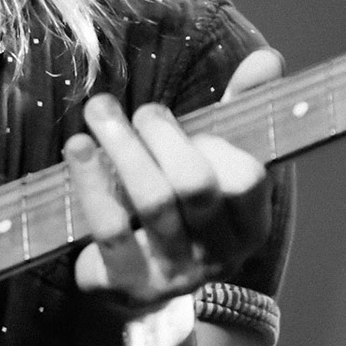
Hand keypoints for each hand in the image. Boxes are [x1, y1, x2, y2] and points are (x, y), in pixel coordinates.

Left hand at [65, 49, 281, 311]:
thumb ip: (240, 112)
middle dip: (163, 135)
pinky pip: (110, 227)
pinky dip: (91, 181)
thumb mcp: (213, 163)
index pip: (248, 180)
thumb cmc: (179, 211)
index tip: (196, 126)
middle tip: (140, 111)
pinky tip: (77, 148)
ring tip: (99, 109)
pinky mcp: (126, 283)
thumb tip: (268, 58)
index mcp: (249, 226)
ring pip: (151, 200)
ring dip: (121, 145)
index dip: (217, 145)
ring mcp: (172, 274)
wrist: (135, 288)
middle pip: (195, 185)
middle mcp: (217, 256)